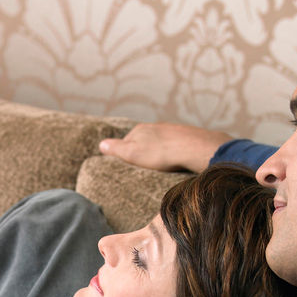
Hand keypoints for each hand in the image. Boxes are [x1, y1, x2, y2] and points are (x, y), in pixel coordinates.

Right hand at [98, 122, 234, 172]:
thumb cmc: (161, 153)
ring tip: (158, 168)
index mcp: (139, 130)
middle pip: (142, 142)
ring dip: (156, 154)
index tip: (126, 168)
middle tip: (142, 170)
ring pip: (157, 143)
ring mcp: (170, 130)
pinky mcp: (184, 136)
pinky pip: (172, 146)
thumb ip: (116, 149)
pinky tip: (173, 162)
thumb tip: (101, 145)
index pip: (124, 142)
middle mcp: (154, 127)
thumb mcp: (133, 153)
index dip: (123, 156)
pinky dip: (170, 153)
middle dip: (141, 154)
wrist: (194, 148)